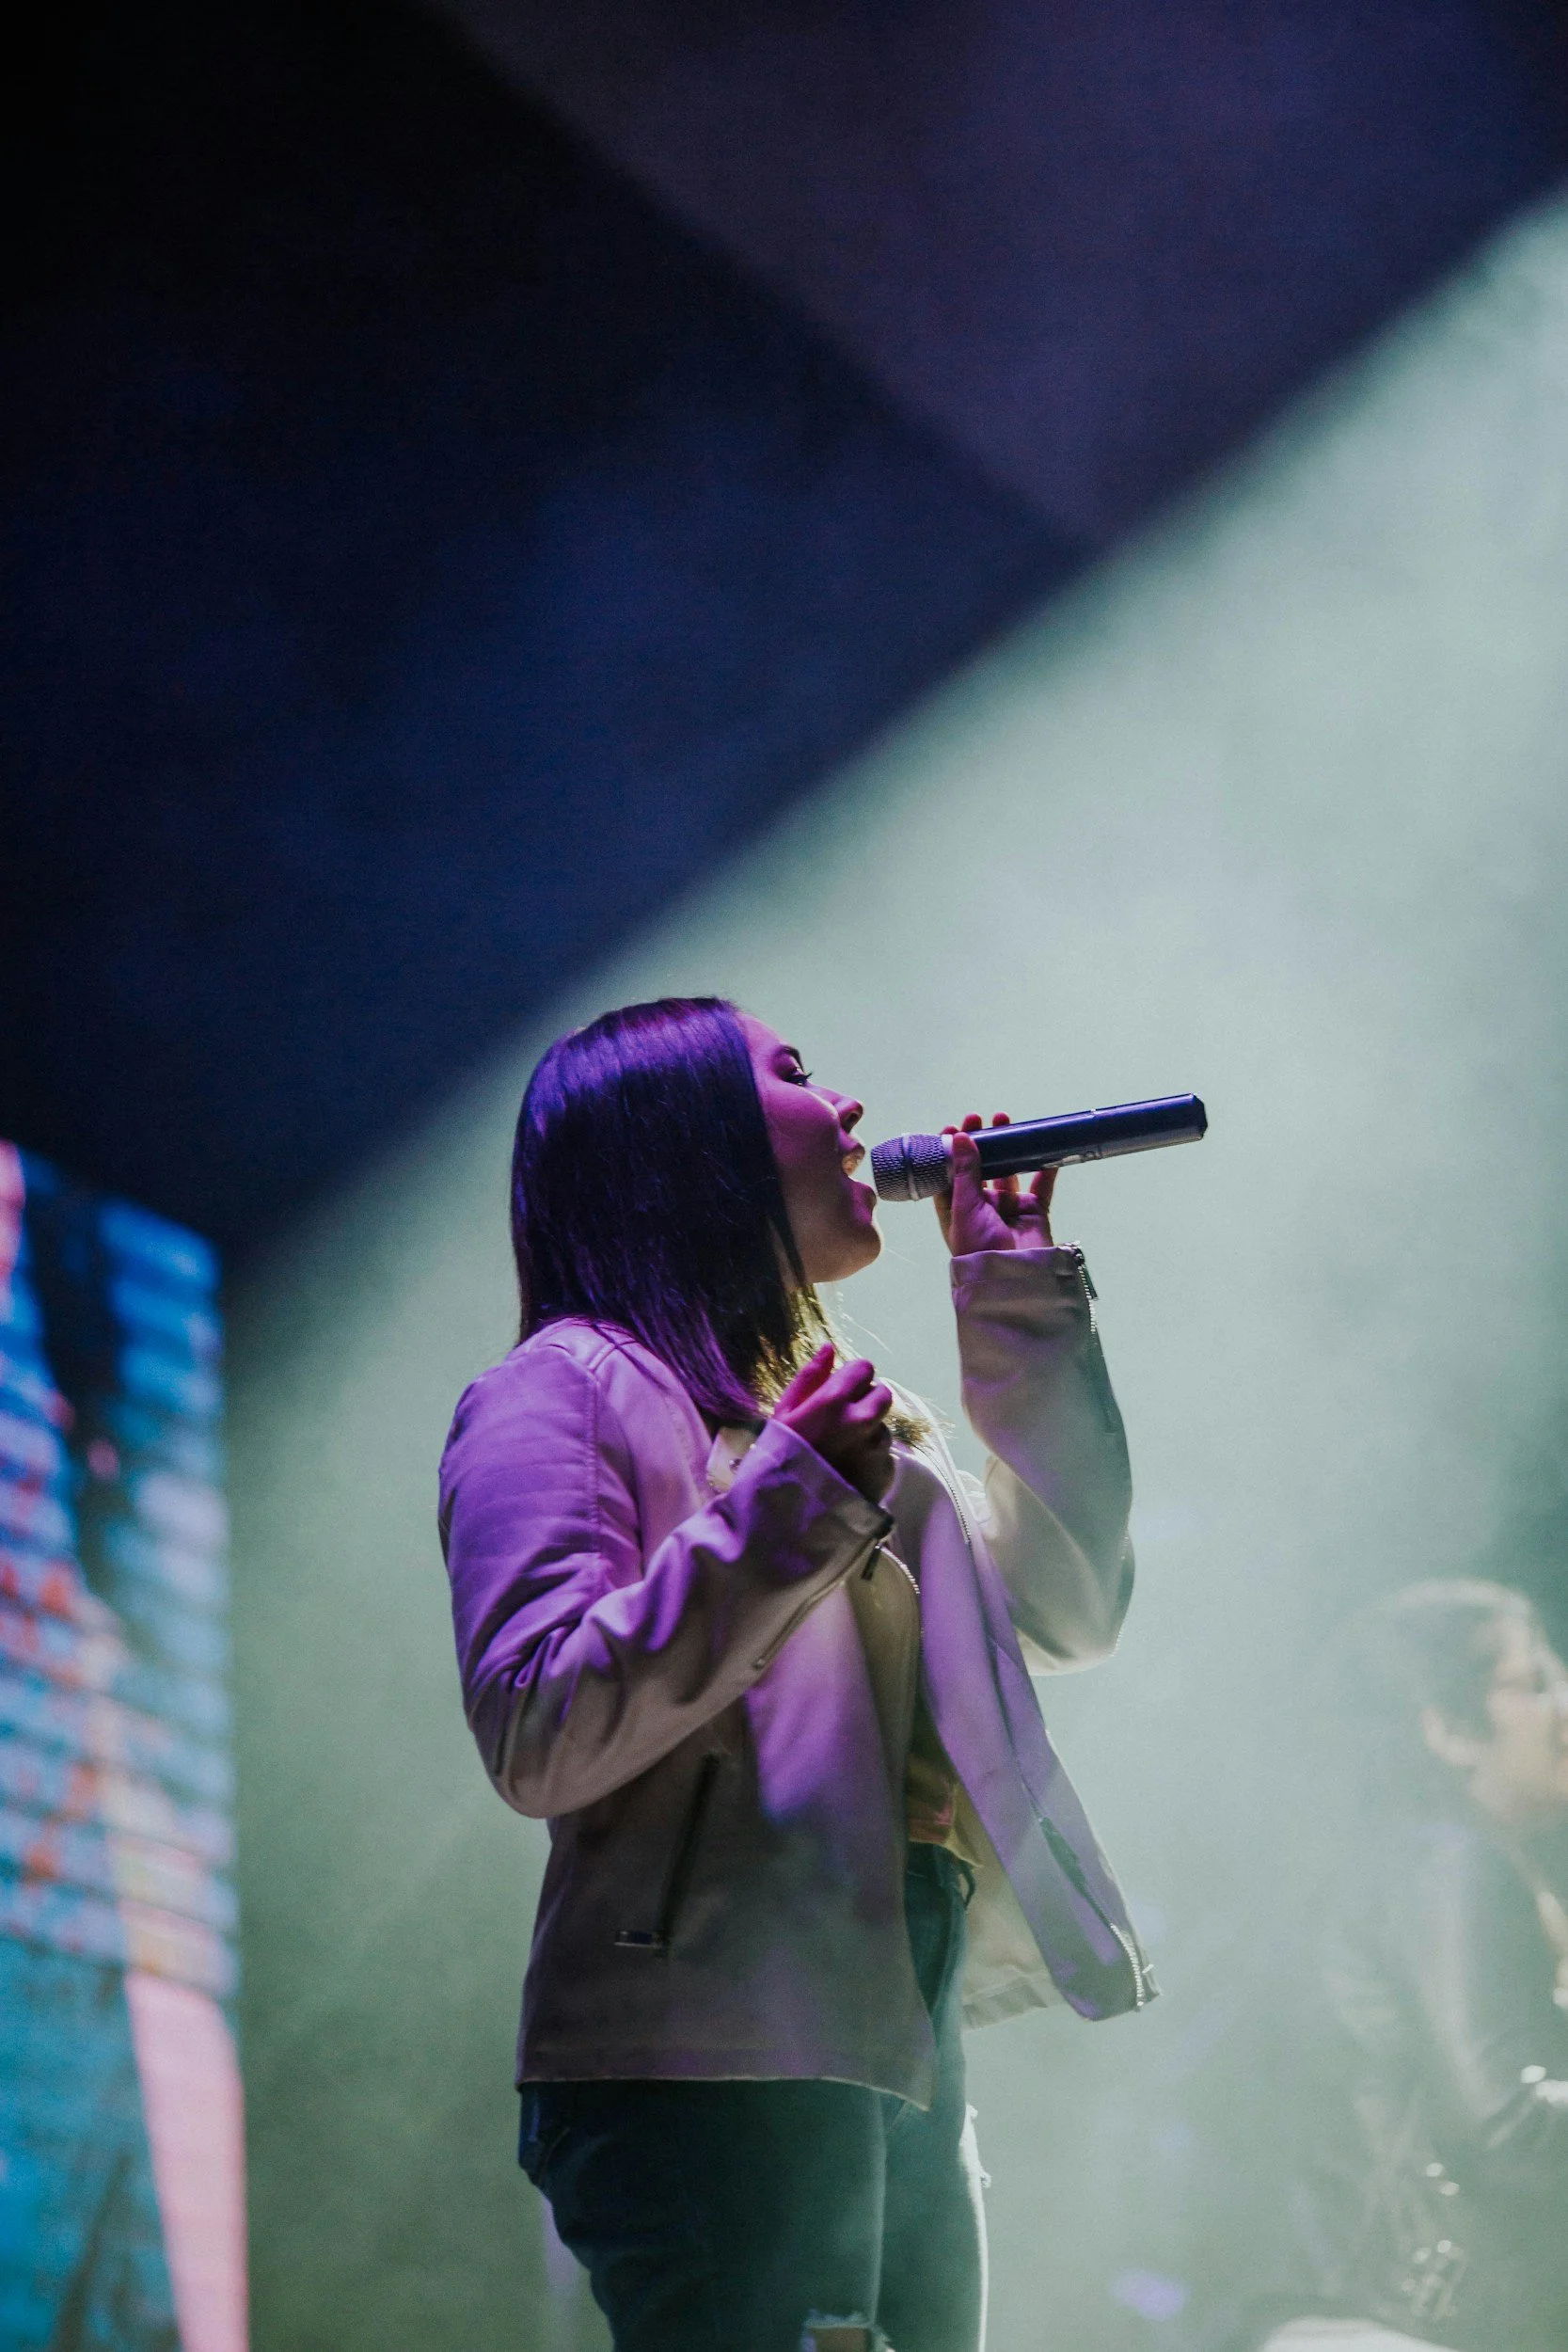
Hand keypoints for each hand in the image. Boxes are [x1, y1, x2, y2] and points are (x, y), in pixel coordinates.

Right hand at [773, 1344, 894, 1505]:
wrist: (789, 1515)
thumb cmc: (779, 1459)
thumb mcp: (784, 1414)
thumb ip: (809, 1377)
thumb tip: (829, 1348)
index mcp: (834, 1401)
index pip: (864, 1368)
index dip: (852, 1378)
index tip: (840, 1392)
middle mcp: (862, 1420)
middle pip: (883, 1394)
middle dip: (867, 1401)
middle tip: (844, 1421)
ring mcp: (877, 1447)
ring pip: (883, 1427)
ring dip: (868, 1433)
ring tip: (841, 1453)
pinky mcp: (886, 1471)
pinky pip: (884, 1456)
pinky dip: (871, 1460)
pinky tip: (848, 1472)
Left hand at [934, 1113, 1056, 1255]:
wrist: (1013, 1275)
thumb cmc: (978, 1245)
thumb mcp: (965, 1206)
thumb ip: (965, 1171)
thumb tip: (959, 1137)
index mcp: (956, 1210)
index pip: (950, 1175)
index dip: (951, 1152)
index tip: (953, 1128)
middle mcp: (981, 1208)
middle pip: (979, 1170)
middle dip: (980, 1144)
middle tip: (980, 1119)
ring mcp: (1008, 1210)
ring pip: (1008, 1173)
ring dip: (1008, 1149)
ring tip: (1006, 1122)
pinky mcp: (1033, 1213)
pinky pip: (1040, 1187)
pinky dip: (1045, 1169)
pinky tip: (1045, 1150)